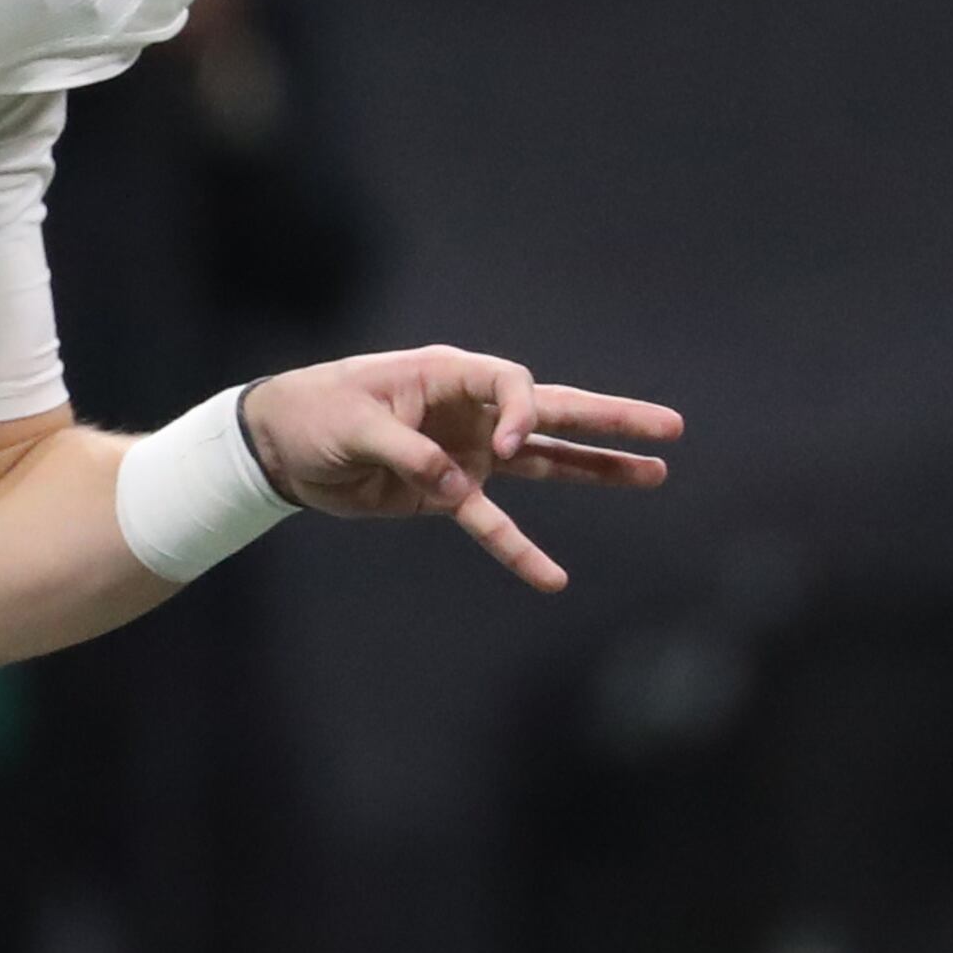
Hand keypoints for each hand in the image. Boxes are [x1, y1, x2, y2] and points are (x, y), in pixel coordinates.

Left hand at [239, 346, 677, 593]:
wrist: (281, 444)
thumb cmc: (314, 414)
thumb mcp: (354, 426)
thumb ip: (411, 454)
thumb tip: (461, 486)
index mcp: (446, 375)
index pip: (511, 383)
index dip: (523, 411)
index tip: (508, 445)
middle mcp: (468, 409)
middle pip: (551, 411)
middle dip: (609, 418)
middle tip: (671, 426)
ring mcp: (466, 450)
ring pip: (543, 460)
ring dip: (595, 468)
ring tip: (655, 473)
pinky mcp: (448, 492)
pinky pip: (494, 522)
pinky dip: (519, 550)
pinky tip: (553, 578)